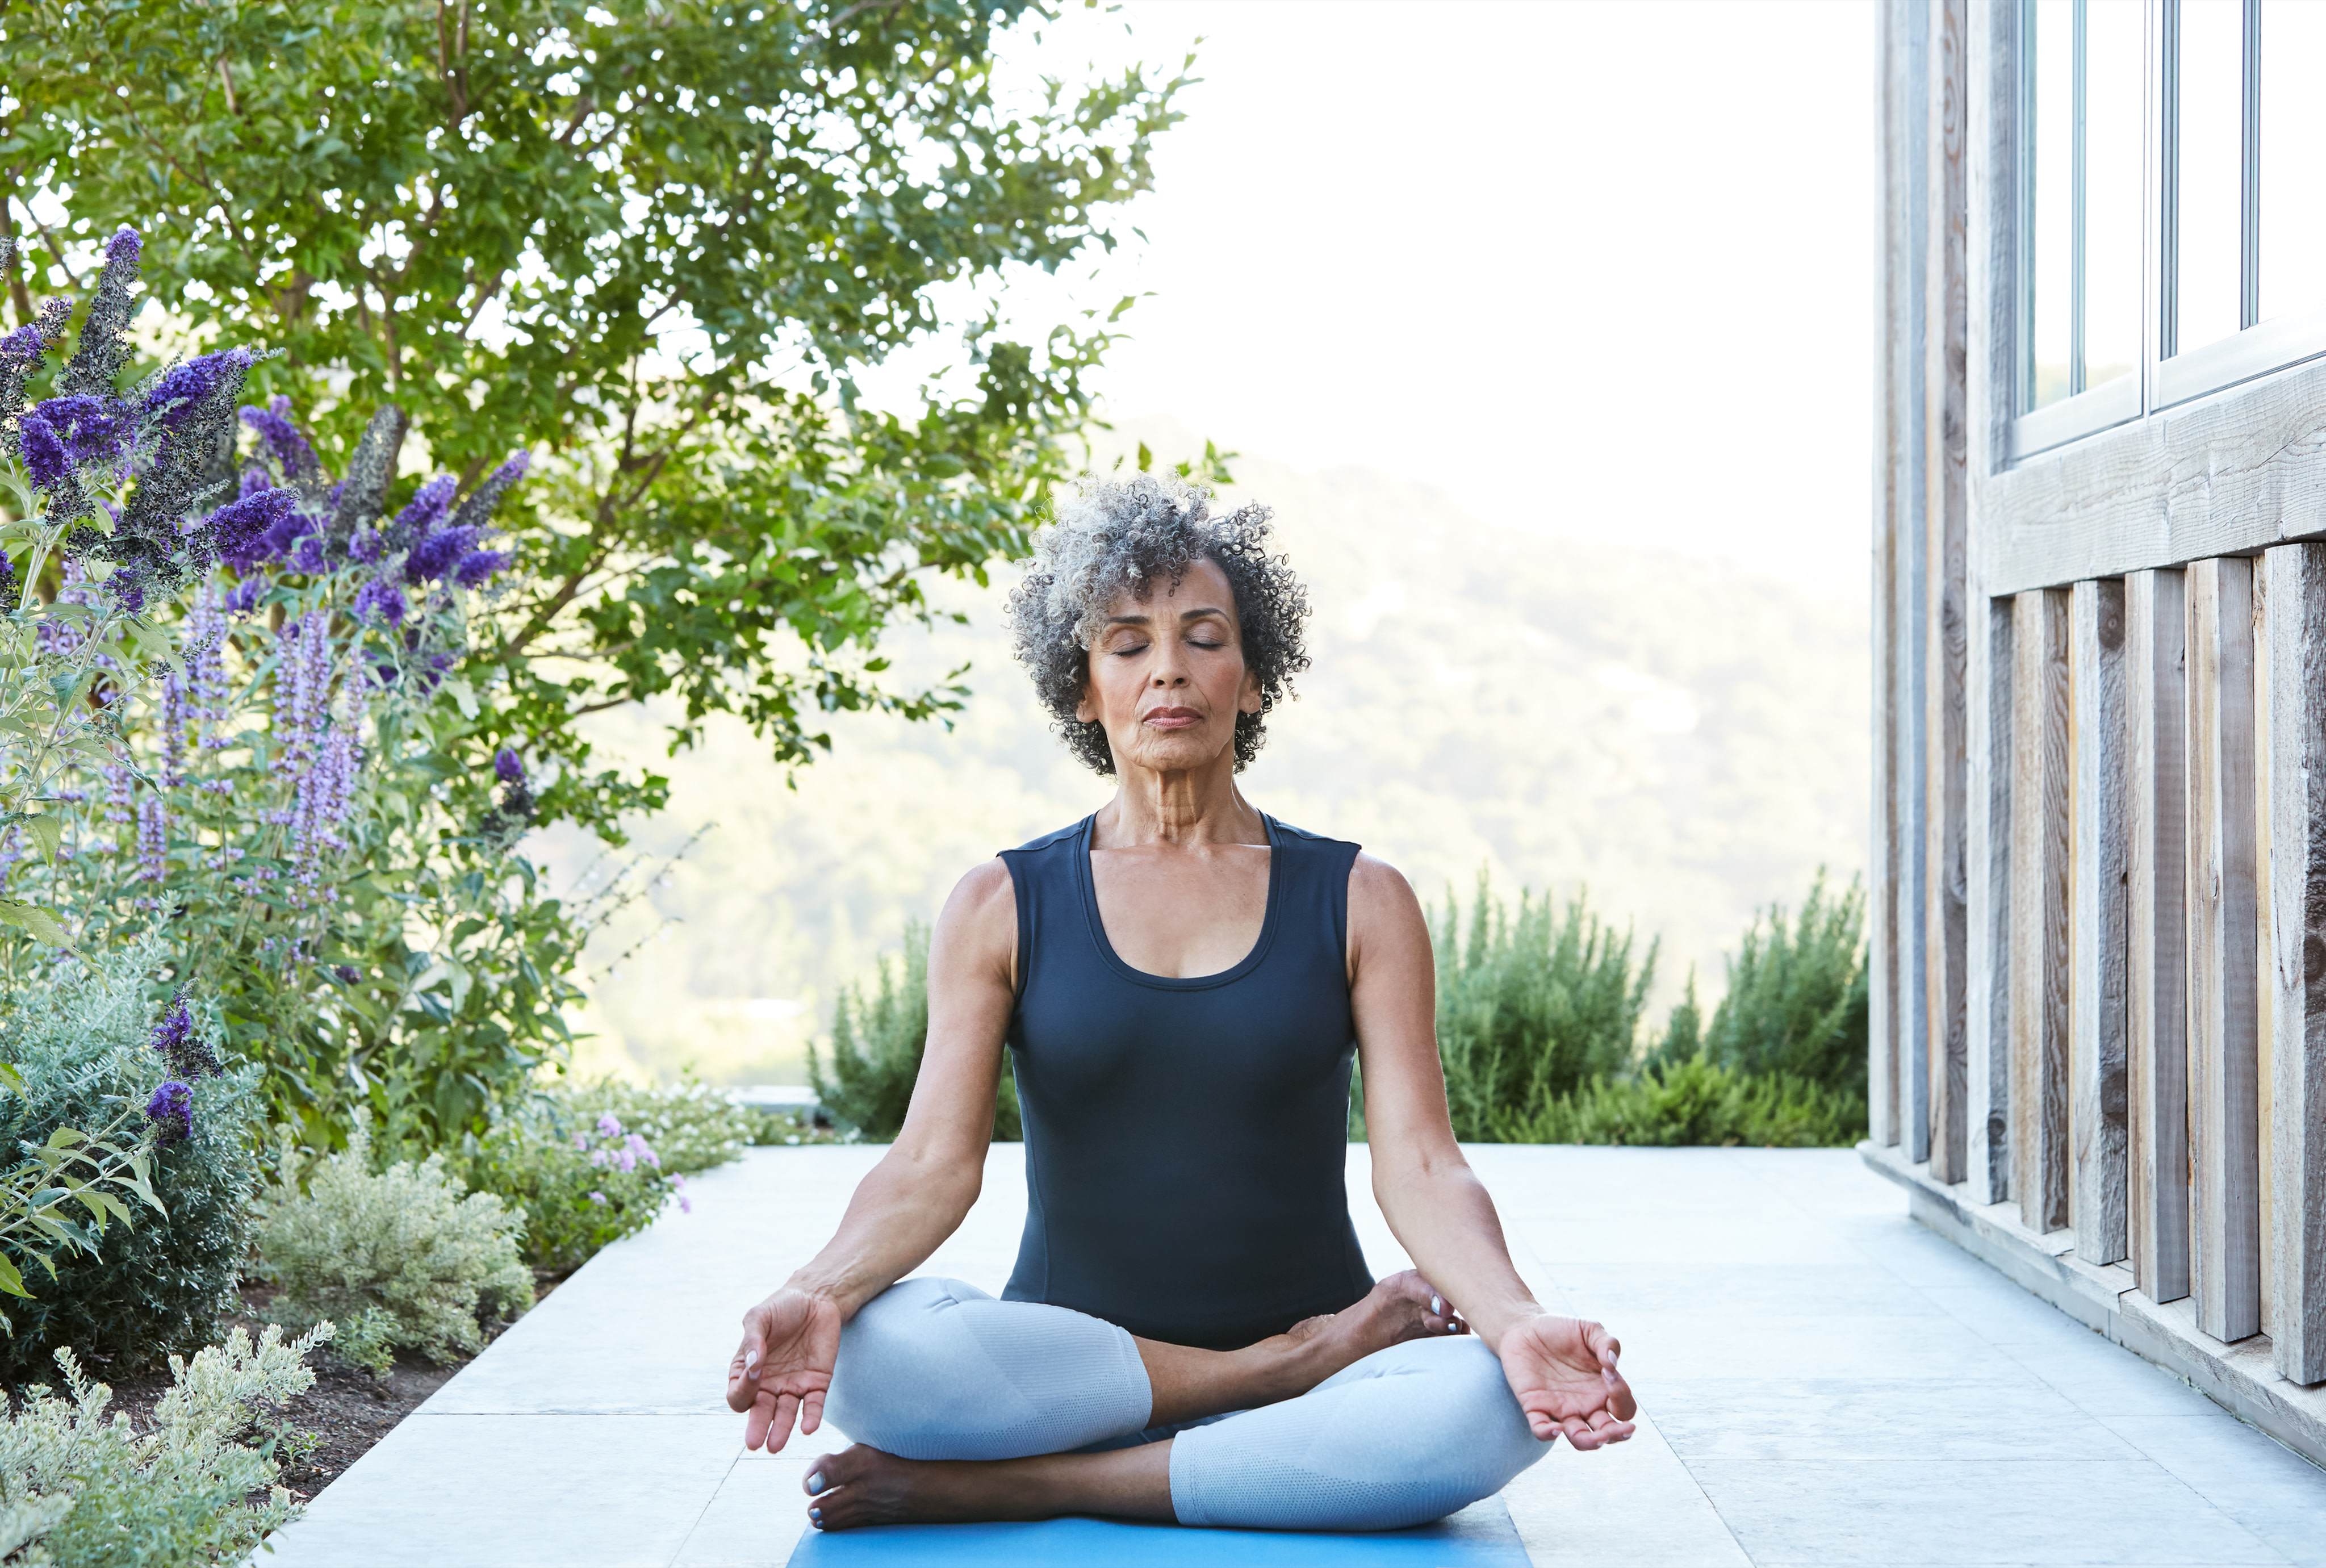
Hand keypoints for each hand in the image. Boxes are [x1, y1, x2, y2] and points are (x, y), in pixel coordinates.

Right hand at [726, 1286, 843, 1452]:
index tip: (754, 1372)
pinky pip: (813, 1405)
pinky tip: (808, 1428)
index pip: (739, 1393)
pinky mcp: (817, 1384)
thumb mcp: (760, 1316)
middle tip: (754, 1443)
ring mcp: (792, 1386)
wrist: (816, 1299)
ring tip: (775, 1445)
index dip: (743, 1389)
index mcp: (747, 1371)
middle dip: (757, 1428)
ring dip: (781, 1430)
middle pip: (760, 1412)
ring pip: (785, 1414)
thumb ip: (753, 1339)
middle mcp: (768, 1384)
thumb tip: (753, 1365)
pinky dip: (811, 1417)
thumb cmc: (781, 1308)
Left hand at [1495, 1312, 1636, 1448]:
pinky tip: (1556, 1428)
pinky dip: (1549, 1433)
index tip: (1608, 1373)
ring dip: (1590, 1443)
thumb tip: (1612, 1365)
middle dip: (1617, 1435)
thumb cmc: (1561, 1330)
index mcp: (1603, 1389)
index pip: (1623, 1408)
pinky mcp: (1535, 1408)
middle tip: (1623, 1430)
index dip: (1622, 1398)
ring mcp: (1561, 1409)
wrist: (1524, 1327)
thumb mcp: (1589, 1329)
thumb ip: (1607, 1343)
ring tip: (1597, 1438)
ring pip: (1580, 1439)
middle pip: (1607, 1433)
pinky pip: (1542, 1430)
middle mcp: (1586, 1405)